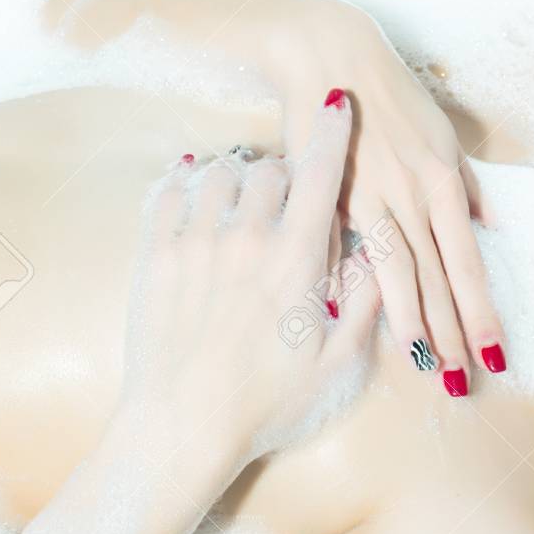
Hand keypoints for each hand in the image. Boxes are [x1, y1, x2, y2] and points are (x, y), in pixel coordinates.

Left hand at [124, 94, 379, 457]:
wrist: (181, 429)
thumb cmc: (265, 403)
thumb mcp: (336, 363)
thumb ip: (365, 304)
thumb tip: (379, 259)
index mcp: (293, 261)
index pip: (320, 176)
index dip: (332, 134)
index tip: (336, 104)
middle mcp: (244, 239)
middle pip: (268, 169)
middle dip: (284, 173)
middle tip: (288, 196)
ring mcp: (193, 244)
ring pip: (219, 173)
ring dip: (237, 176)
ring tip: (242, 197)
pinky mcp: (153, 258)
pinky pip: (168, 194)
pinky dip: (185, 183)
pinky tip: (193, 188)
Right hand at [290, 39, 506, 396]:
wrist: (331, 55)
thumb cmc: (390, 95)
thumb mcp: (441, 134)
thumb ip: (463, 183)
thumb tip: (489, 222)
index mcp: (443, 181)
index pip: (468, 261)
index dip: (482, 309)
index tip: (496, 350)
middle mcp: (413, 193)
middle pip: (439, 276)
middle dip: (454, 331)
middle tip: (465, 380)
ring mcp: (370, 194)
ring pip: (399, 270)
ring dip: (414, 322)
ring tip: (427, 365)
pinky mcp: (329, 192)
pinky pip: (345, 248)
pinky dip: (351, 283)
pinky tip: (356, 320)